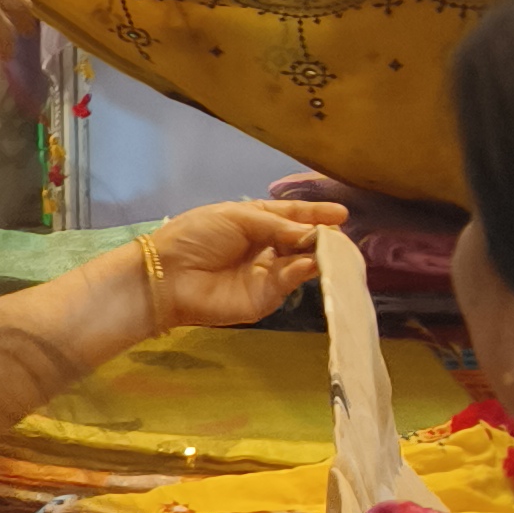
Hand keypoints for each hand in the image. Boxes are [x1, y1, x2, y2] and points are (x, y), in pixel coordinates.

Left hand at [144, 198, 341, 331]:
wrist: (169, 274)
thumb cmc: (197, 235)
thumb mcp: (236, 217)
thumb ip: (276, 225)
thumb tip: (313, 234)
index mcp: (253, 221)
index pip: (290, 216)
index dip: (314, 214)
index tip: (342, 214)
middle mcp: (264, 247)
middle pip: (300, 240)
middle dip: (321, 237)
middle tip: (344, 235)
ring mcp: (266, 274)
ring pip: (300, 262)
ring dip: (317, 255)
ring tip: (336, 248)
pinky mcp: (266, 299)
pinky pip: (288, 282)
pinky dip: (302, 272)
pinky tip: (311, 263)